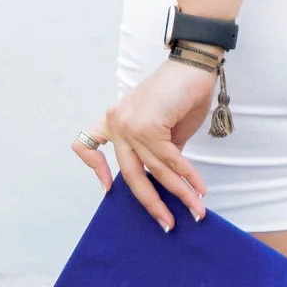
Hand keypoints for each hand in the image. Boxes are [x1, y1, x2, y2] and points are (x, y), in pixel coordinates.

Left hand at [74, 59, 215, 229]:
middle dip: (152, 203)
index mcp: (115, 119)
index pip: (87, 143)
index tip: (108, 187)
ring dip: (180, 194)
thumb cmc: (182, 90)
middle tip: (167, 224)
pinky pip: (170, 161)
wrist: (194, 62)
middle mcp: (117, 122)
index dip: (94, 168)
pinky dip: (187, 178)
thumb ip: (159, 150)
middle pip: (130, 174)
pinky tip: (199, 190)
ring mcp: (130, 125)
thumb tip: (165, 178)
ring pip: (155, 171)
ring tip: (196, 212)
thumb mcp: (165, 125)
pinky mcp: (147, 126)